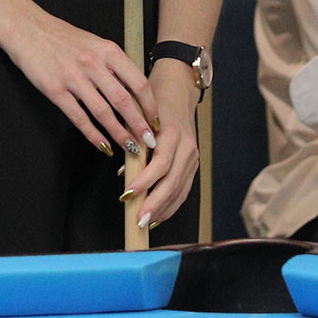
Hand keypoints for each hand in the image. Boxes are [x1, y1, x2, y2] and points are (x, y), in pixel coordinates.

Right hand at [0, 6, 159, 157]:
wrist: (29, 29)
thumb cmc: (64, 38)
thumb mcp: (95, 44)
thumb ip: (114, 65)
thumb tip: (135, 92)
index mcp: (108, 50)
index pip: (138, 82)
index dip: (150, 105)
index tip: (156, 121)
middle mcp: (93, 64)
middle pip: (123, 100)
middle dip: (139, 124)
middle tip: (149, 142)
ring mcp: (73, 78)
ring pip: (103, 112)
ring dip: (118, 133)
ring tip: (130, 148)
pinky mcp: (55, 90)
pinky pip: (78, 117)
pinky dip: (93, 135)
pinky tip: (102, 145)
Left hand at [123, 60, 202, 231]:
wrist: (178, 93)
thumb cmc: (152, 104)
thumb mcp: (139, 117)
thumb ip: (132, 143)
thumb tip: (122, 175)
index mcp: (173, 133)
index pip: (160, 163)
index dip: (145, 182)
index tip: (128, 195)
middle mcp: (187, 146)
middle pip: (172, 181)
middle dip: (155, 203)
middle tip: (139, 219)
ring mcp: (193, 157)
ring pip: (180, 189)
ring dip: (163, 209)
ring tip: (146, 224)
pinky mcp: (194, 164)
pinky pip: (184, 189)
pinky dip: (171, 205)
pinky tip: (159, 216)